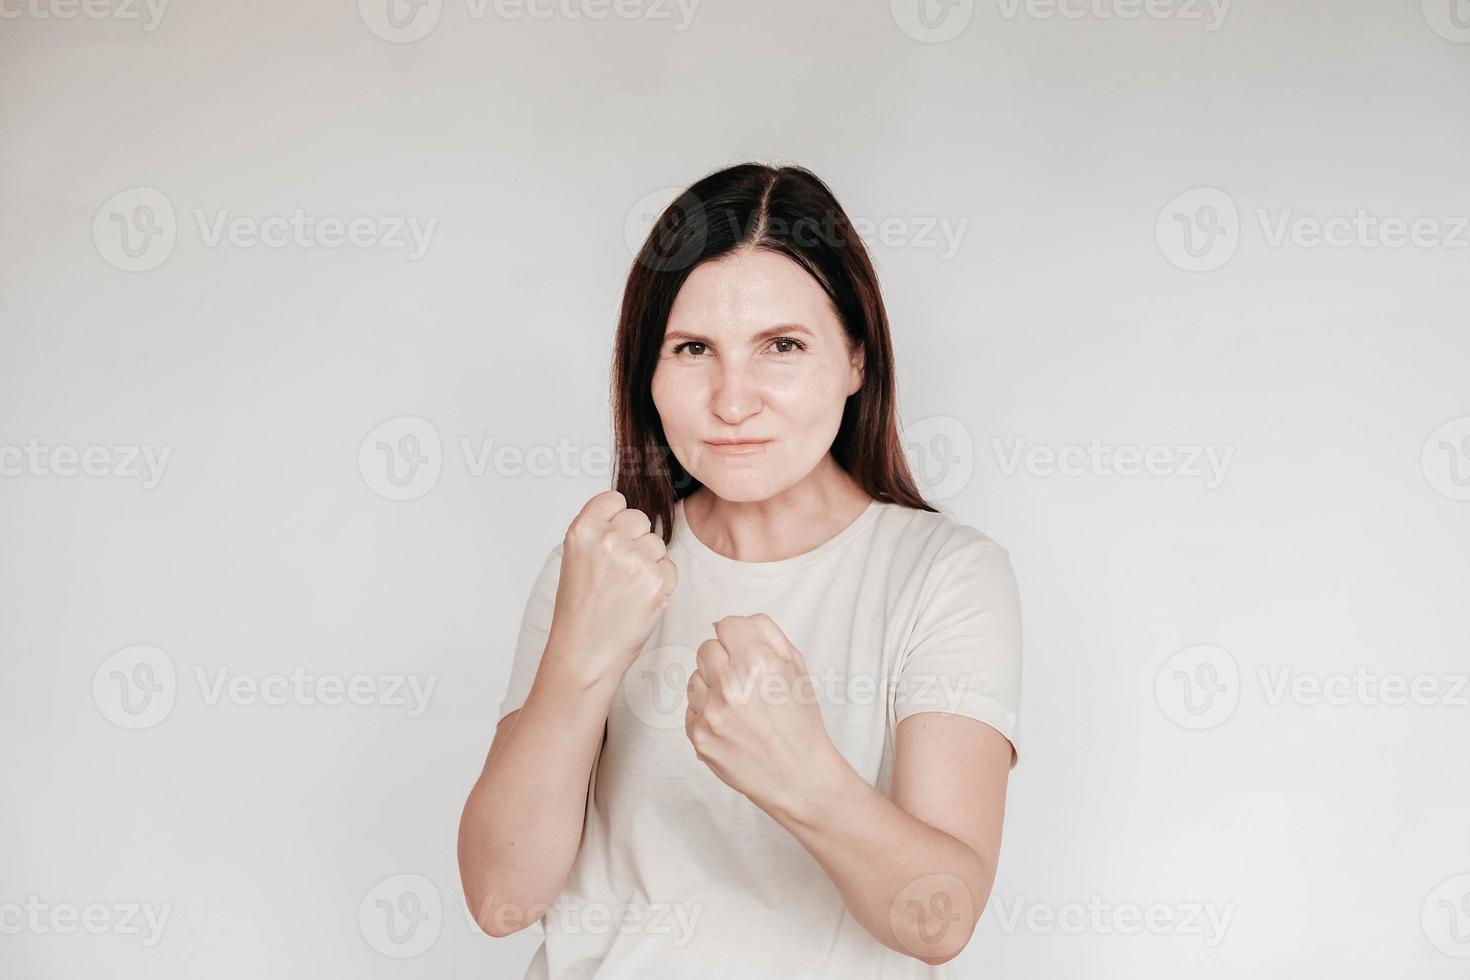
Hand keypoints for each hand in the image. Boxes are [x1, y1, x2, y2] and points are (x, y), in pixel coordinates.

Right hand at [544, 490, 677, 687]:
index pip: (614, 499)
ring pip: (657, 543)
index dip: (615, 519)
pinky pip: (669, 566)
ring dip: (648, 561)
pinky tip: (638, 599)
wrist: (584, 652)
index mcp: (583, 530)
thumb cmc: (579, 610)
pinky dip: (660, 582)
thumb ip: (599, 531)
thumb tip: (627, 515)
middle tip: (618, 570)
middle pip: (639, 518)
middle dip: (634, 539)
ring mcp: (636, 559)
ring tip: (626, 588)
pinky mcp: (658, 580)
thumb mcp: (575, 558)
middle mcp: (609, 539)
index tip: (611, 538)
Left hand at [684, 613, 834, 813]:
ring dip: (712, 686)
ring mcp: (711, 711)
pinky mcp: (698, 735)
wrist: (798, 776)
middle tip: (745, 682)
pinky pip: (692, 707)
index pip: (726, 625)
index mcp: (759, 662)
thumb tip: (733, 622)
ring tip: (738, 706)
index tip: (745, 651)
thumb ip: (767, 634)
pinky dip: (707, 712)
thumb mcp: (797, 668)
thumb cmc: (800, 722)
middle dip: (724, 660)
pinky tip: (731, 724)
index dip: (738, 638)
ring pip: (695, 677)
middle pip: (706, 648)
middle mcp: (731, 684)